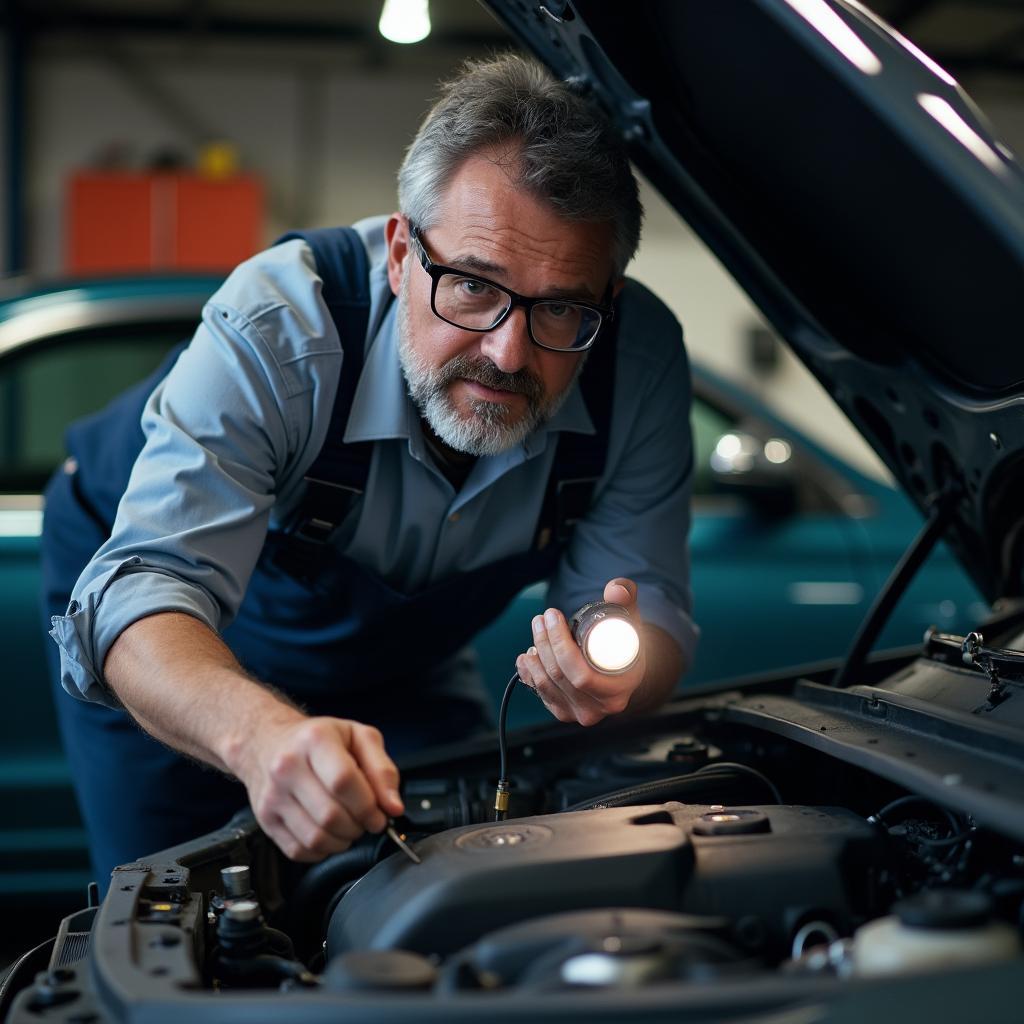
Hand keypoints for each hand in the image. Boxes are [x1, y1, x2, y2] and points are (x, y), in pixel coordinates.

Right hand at [234, 714, 403, 861]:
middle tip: (365, 819)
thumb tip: (393, 806)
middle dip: (358, 825)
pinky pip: (299, 851)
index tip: (380, 814)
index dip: (368, 805)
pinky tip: (328, 831)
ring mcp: (273, 796)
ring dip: (342, 840)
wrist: (270, 742)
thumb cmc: (319, 739)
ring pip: (316, 838)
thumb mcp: (359, 737)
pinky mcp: (266, 820)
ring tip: (348, 824)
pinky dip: (322, 850)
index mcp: (315, 740)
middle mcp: (287, 767)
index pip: (344, 781)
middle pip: (331, 815)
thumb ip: (383, 770)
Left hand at [515, 577, 645, 726]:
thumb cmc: (628, 647)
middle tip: (541, 618)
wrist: (624, 674)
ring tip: (536, 630)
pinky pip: (541, 694)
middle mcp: (599, 708)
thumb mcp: (631, 623)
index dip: (560, 643)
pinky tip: (526, 657)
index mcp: (618, 690)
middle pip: (560, 676)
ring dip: (535, 655)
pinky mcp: (565, 712)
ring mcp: (580, 713)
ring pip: (547, 684)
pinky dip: (529, 674)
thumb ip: (626, 602)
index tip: (552, 615)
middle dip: (545, 642)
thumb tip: (617, 588)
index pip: (581, 674)